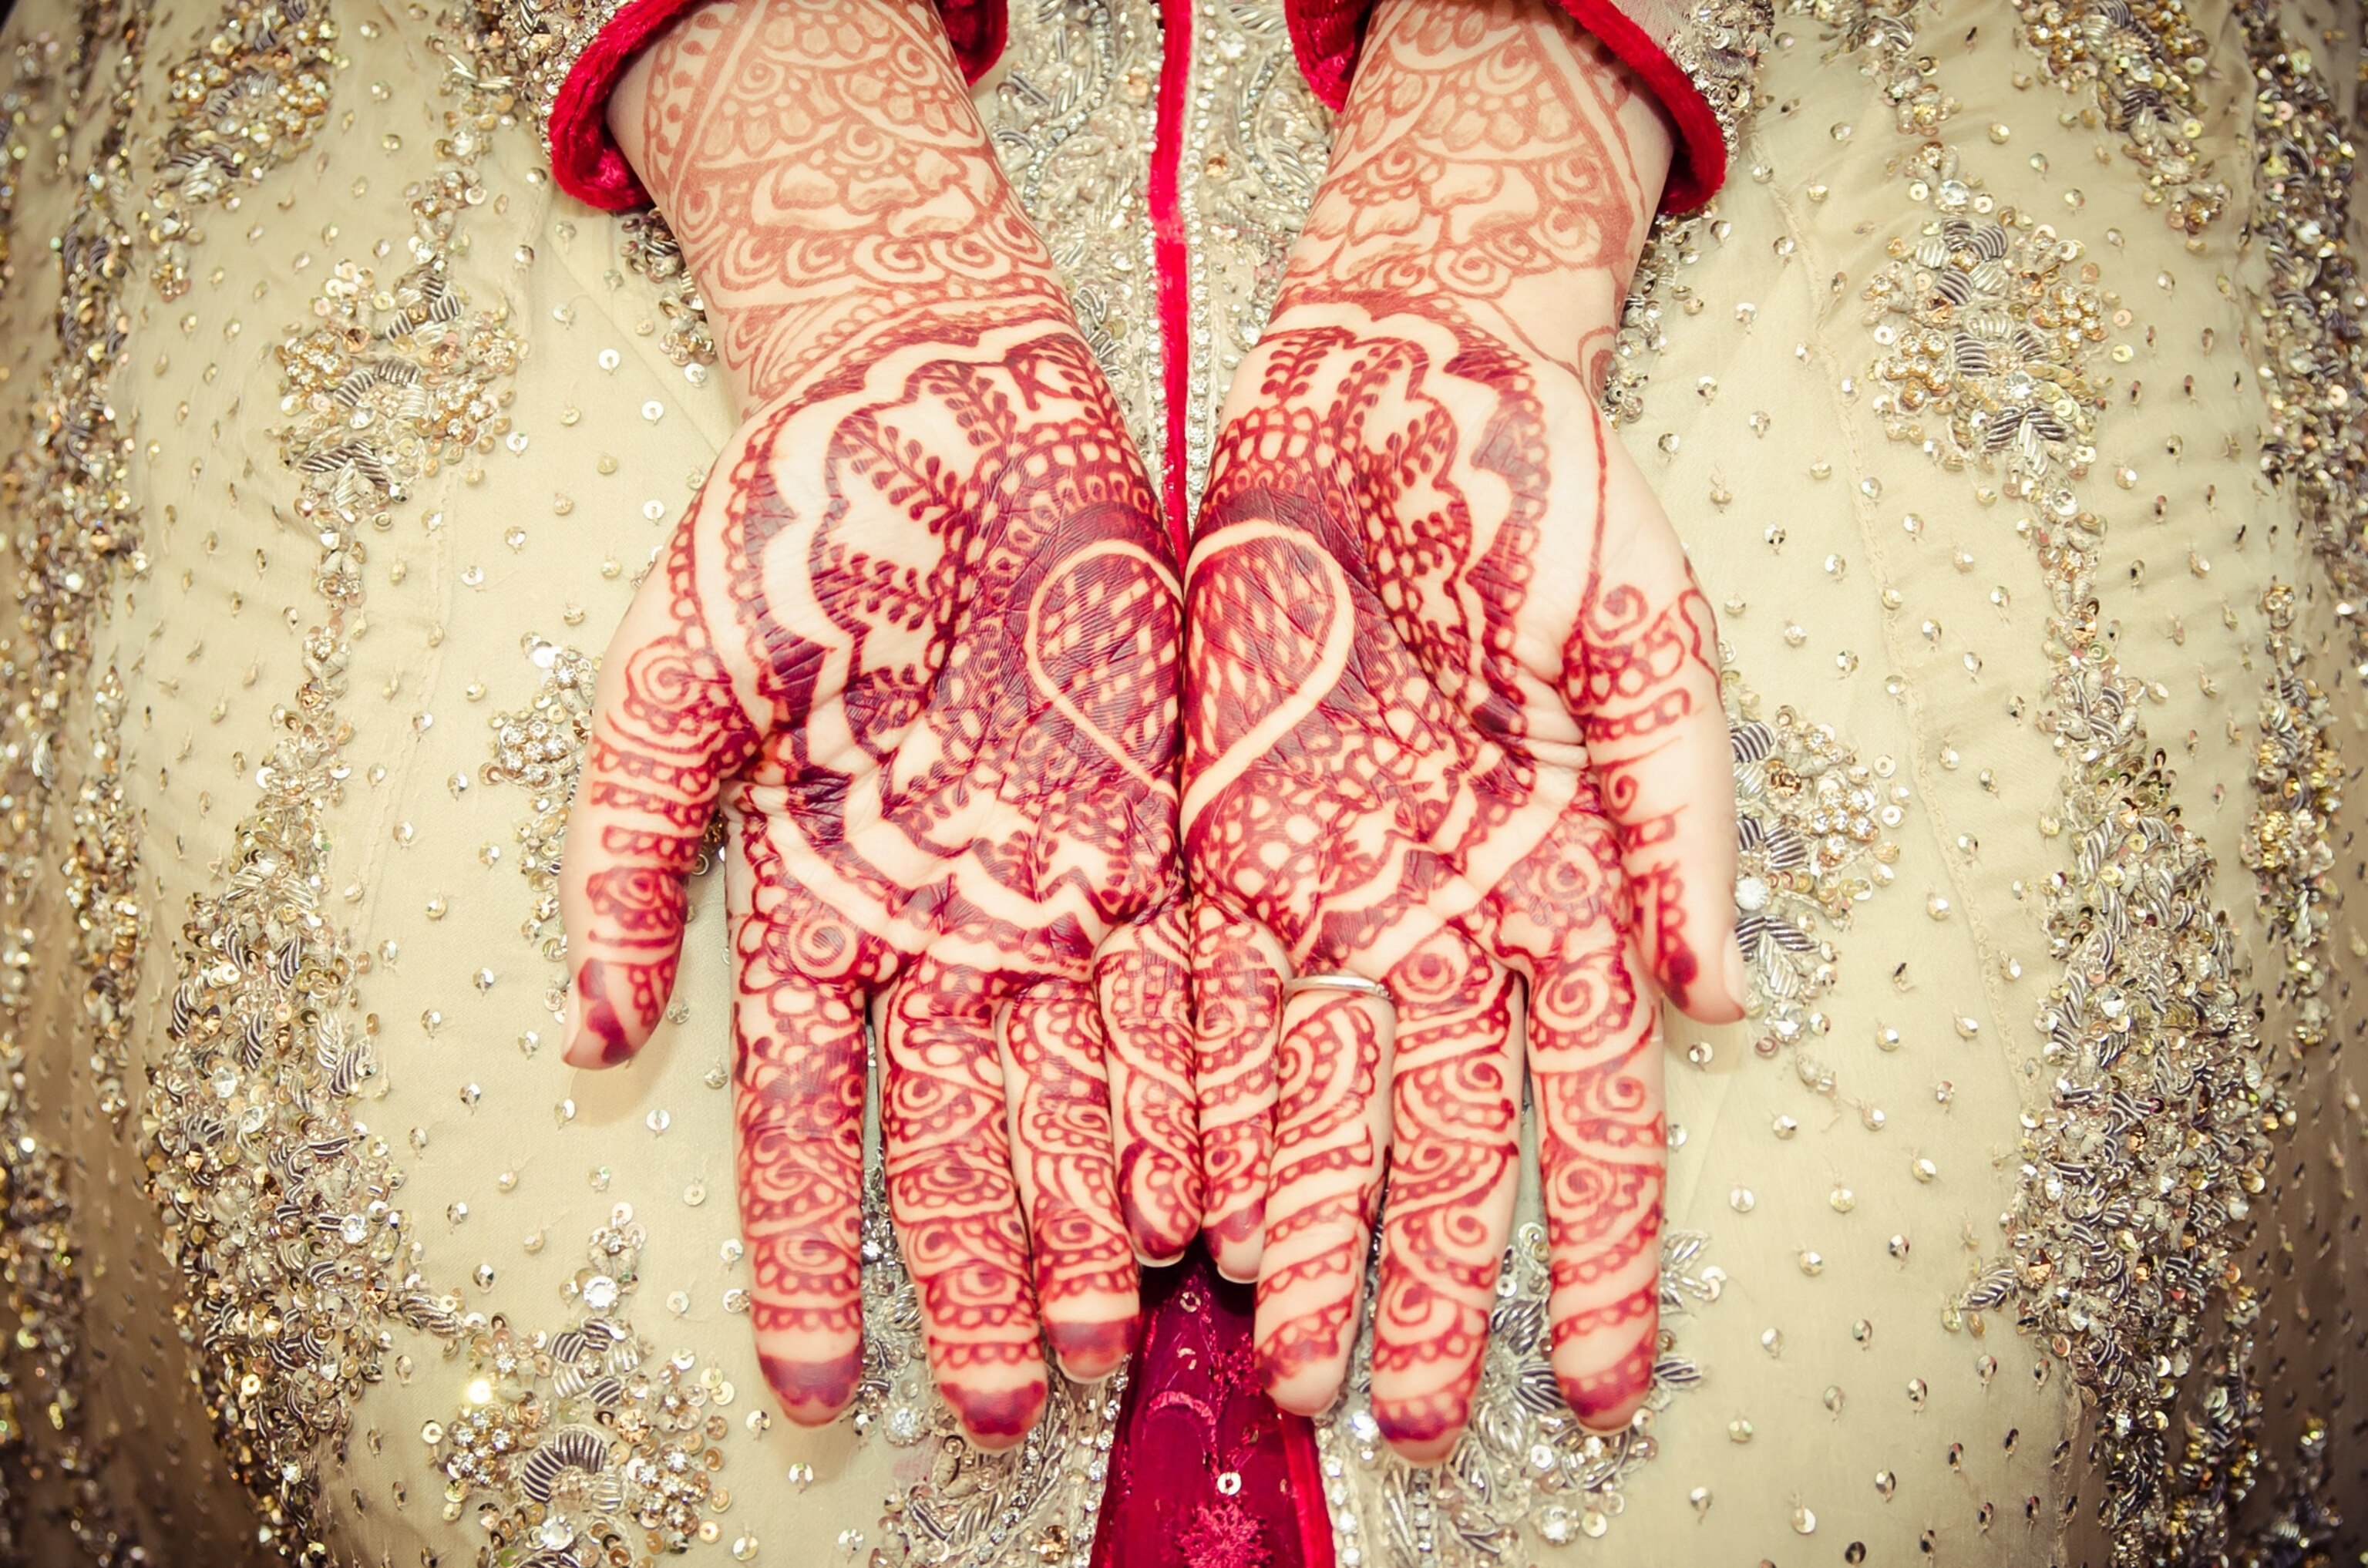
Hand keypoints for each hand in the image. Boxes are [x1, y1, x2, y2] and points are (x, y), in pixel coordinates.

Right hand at [558, 0, 1183, 1449]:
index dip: (809, 1253)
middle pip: (955, 1135)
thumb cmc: (786, 523)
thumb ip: (623, 856)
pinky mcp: (1155, 825)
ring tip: (1098, 1343)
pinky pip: (1179, 982)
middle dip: (974, 1273)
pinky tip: (1202, 1193)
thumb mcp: (672, 682)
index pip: (804, 1117)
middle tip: (994, 1404)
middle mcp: (941, 914)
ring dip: (1084, 1217)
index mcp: (817, 895)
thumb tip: (587, 1029)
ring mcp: (1051, 877)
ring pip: (1074, 1084)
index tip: (819, 1376)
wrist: (944, 398)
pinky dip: (1188, 1087)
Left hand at [1183, 0, 1739, 1461]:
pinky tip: (1179, 1208)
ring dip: (1304, 1231)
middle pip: (1434, 1135)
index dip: (1588, 1249)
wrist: (1400, 380)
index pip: (1584, 1107)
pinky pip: (1199, 987)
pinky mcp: (1220, 827)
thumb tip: (1717, 999)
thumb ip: (1674, 818)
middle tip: (1408, 1418)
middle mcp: (1437, 907)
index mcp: (1559, 879)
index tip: (1595, 1376)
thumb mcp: (1651, 636)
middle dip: (1424, 1283)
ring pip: (1313, 1092)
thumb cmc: (1549, 493)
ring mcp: (1328, 877)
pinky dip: (1191, 1098)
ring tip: (1292, 1361)